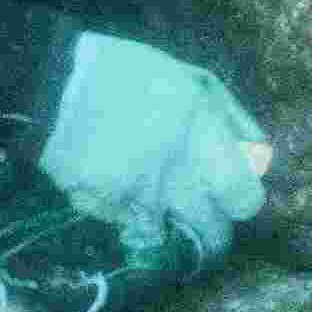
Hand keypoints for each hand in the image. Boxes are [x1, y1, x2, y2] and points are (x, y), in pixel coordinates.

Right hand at [33, 34, 272, 265]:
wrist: (53, 85)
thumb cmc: (128, 74)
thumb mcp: (193, 81)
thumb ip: (232, 122)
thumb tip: (257, 160)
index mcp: (203, 135)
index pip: (245, 200)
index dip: (241, 202)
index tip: (231, 195)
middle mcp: (176, 173)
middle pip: (213, 232)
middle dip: (211, 227)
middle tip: (201, 212)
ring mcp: (138, 196)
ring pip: (172, 237)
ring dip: (169, 224)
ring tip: (157, 200)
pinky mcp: (104, 210)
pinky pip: (129, 226)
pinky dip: (129, 215)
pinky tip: (118, 186)